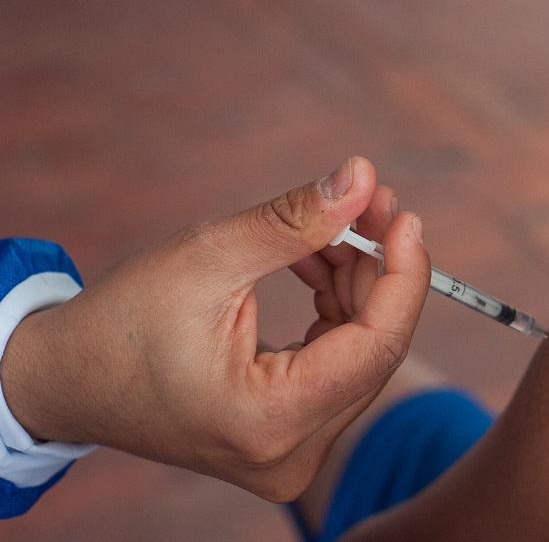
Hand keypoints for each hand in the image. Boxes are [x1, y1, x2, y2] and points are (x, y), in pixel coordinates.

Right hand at [0, 157, 430, 500]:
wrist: (65, 381)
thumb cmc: (122, 322)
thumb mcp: (209, 257)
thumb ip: (294, 221)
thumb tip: (363, 175)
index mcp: (270, 420)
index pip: (376, 345)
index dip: (403, 274)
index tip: (402, 213)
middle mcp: (291, 454)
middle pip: (373, 350)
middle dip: (379, 268)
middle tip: (372, 200)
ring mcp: (291, 453)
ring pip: (359, 353)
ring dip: (357, 282)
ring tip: (336, 221)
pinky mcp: (286, 436)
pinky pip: (336, 363)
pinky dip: (334, 306)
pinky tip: (316, 259)